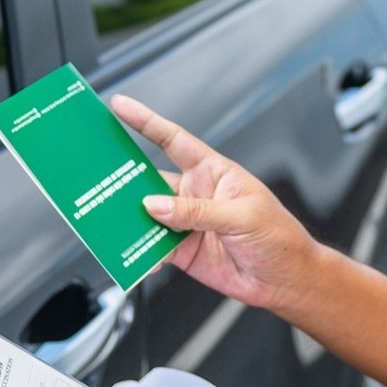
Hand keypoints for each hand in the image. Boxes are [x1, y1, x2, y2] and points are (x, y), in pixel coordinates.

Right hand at [111, 96, 320, 316]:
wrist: (287, 280)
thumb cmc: (279, 237)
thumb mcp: (242, 217)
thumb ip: (197, 212)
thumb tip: (156, 205)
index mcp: (213, 171)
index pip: (174, 140)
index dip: (146, 122)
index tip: (119, 106)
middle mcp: (195, 194)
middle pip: (150, 179)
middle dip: (125, 176)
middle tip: (99, 174)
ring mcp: (186, 223)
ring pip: (146, 215)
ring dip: (129, 218)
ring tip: (112, 220)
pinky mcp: (181, 252)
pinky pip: (152, 247)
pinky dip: (140, 251)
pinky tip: (137, 255)